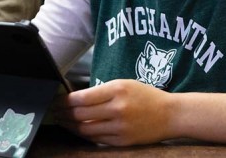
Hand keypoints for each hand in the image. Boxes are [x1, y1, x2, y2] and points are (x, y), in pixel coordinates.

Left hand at [51, 79, 173, 145]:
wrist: (170, 115)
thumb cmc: (146, 96)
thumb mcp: (124, 84)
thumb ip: (101, 91)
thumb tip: (75, 98)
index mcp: (117, 90)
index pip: (82, 98)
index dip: (65, 101)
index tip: (58, 100)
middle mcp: (117, 109)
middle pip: (80, 114)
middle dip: (63, 113)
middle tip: (55, 111)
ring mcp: (120, 127)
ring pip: (85, 129)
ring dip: (70, 126)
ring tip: (63, 121)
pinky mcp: (122, 141)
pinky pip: (96, 139)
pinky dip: (84, 134)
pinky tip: (78, 130)